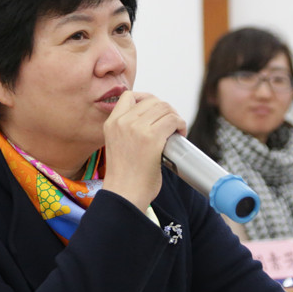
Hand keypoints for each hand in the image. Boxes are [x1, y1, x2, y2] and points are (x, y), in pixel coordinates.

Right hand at [101, 92, 186, 210]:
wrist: (124, 195)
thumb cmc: (125, 177)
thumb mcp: (118, 145)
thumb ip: (128, 130)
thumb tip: (153, 119)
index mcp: (111, 123)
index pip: (129, 95)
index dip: (147, 100)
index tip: (155, 113)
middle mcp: (122, 122)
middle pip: (152, 100)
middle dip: (165, 109)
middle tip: (171, 124)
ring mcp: (136, 128)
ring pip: (164, 107)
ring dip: (175, 117)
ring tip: (176, 130)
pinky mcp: (151, 138)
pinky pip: (173, 120)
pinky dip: (181, 125)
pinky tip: (180, 135)